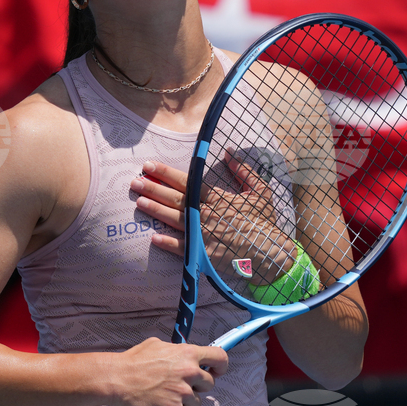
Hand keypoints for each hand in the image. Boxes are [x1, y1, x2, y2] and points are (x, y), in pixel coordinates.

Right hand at [109, 337, 227, 405]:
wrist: (117, 379)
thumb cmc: (133, 361)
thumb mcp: (158, 345)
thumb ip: (177, 350)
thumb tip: (185, 354)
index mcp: (188, 354)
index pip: (220, 358)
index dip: (220, 367)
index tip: (216, 372)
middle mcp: (189, 373)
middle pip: (209, 384)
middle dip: (197, 387)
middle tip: (181, 386)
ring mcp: (183, 393)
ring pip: (196, 403)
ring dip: (185, 402)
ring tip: (167, 397)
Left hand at [130, 157, 294, 284]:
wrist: (271, 253)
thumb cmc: (265, 221)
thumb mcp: (260, 190)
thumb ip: (243, 170)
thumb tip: (229, 151)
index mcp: (218, 198)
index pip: (187, 181)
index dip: (166, 173)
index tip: (149, 165)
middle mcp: (206, 214)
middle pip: (175, 199)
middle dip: (153, 189)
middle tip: (134, 182)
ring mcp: (203, 235)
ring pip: (174, 220)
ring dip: (155, 211)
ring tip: (138, 202)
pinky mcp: (203, 254)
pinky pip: (181, 248)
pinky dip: (166, 243)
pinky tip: (153, 237)